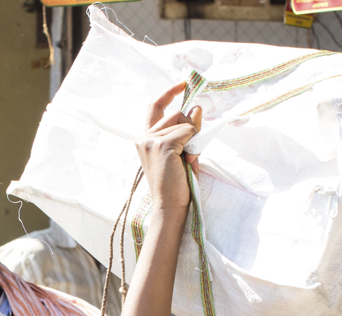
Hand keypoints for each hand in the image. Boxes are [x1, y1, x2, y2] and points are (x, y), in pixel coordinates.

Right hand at [137, 84, 201, 220]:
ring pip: (184, 122)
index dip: (168, 93)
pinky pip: (188, 132)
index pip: (155, 106)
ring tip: (186, 161)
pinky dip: (193, 145)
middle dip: (191, 127)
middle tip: (191, 152)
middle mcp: (144, 136)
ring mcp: (151, 140)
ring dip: (192, 139)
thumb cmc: (177, 184)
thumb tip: (197, 107)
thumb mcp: (183, 153)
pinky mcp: (161, 145)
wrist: (171, 206)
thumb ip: (188, 131)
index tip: (182, 83)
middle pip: (177, 113)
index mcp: (146, 138)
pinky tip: (186, 161)